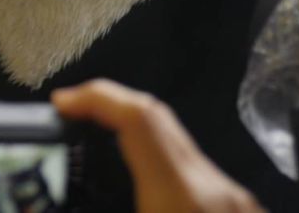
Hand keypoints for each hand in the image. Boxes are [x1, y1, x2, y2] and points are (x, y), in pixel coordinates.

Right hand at [52, 80, 263, 212]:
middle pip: (156, 116)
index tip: (62, 102)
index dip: (95, 97)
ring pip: (176, 138)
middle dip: (106, 102)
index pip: (138, 118)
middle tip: (71, 111)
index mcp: (180, 199)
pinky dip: (156, 156)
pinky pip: (190, 163)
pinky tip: (136, 174)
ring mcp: (230, 196)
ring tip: (96, 136)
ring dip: (132, 129)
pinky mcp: (236, 206)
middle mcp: (211, 189)